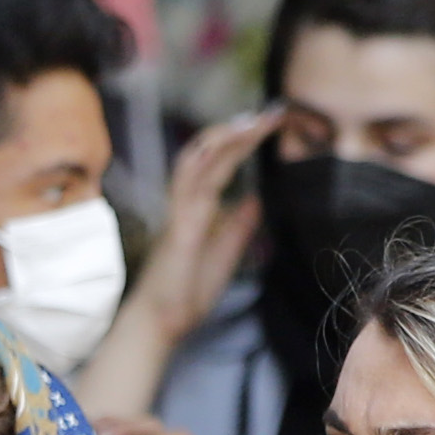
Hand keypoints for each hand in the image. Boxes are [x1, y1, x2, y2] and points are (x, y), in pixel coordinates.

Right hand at [131, 106, 281, 350]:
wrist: (162, 322)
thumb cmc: (188, 292)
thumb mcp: (226, 255)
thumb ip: (238, 226)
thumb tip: (255, 200)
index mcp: (199, 207)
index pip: (221, 163)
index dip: (244, 141)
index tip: (271, 123)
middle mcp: (186, 202)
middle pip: (209, 153)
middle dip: (239, 129)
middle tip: (272, 112)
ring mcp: (180, 212)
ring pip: (197, 162)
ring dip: (224, 138)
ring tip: (253, 121)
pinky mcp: (179, 228)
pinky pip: (190, 187)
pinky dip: (208, 164)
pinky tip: (228, 149)